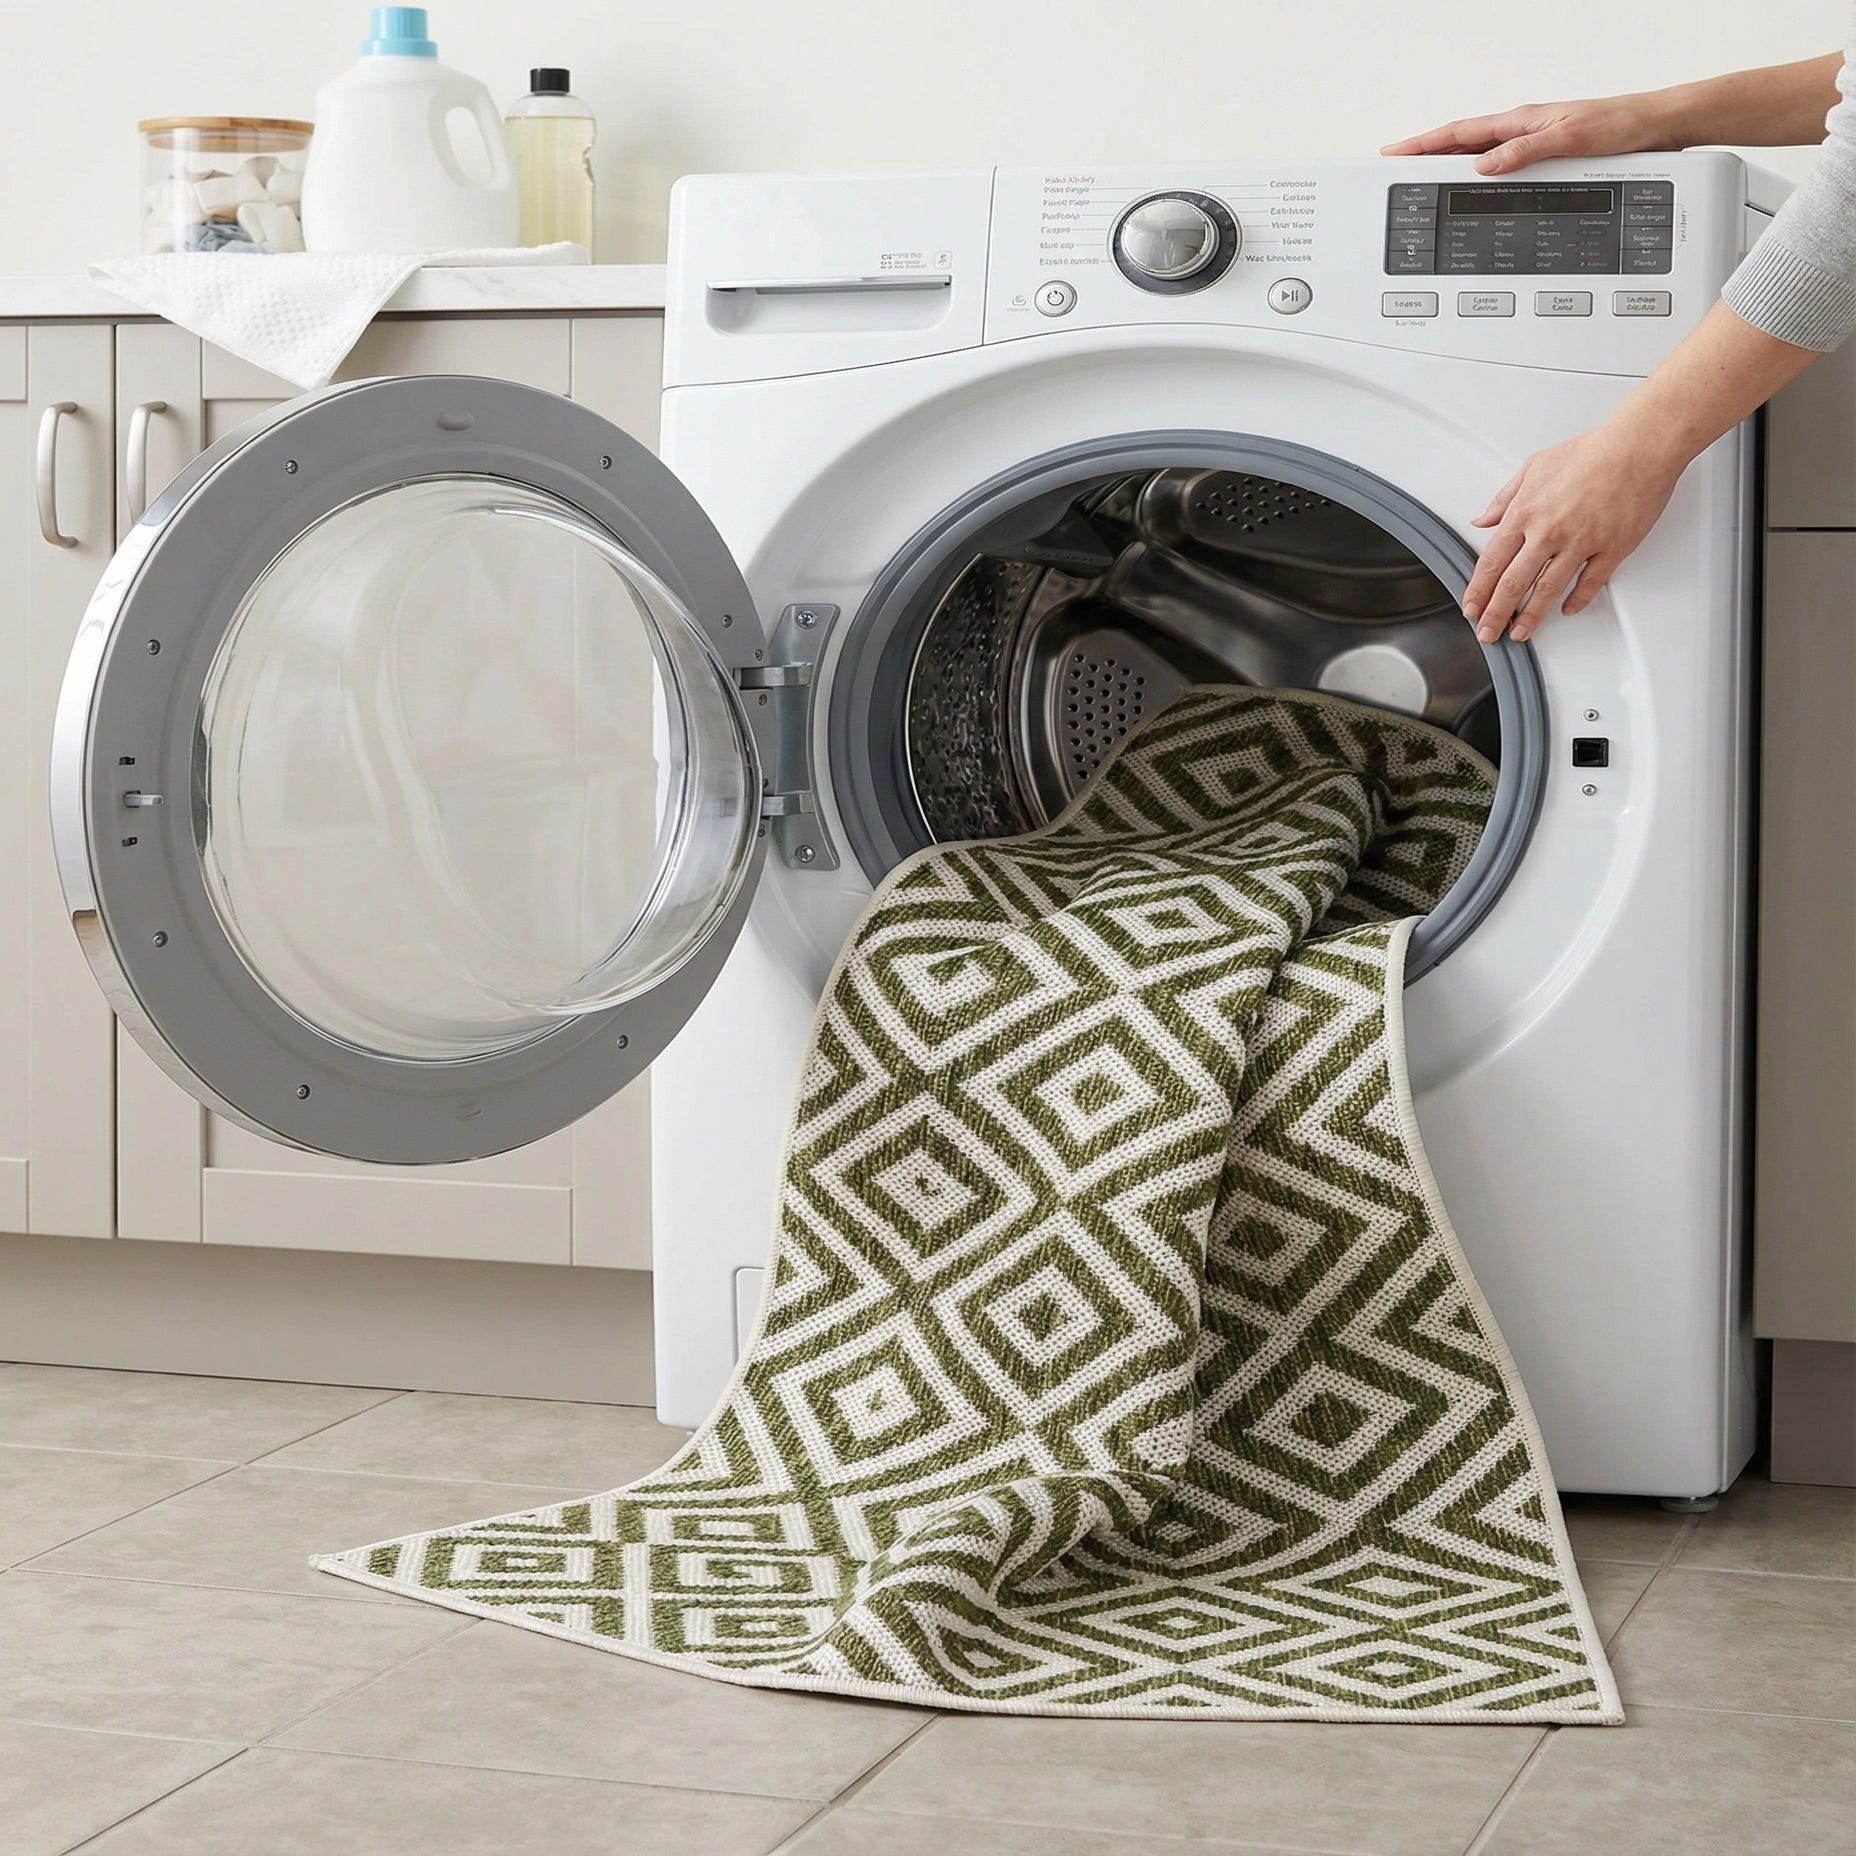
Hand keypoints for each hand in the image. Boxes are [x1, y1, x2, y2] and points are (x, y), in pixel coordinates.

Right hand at [1382, 93, 1675, 173]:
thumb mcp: (1569, 140)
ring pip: (1478, 154)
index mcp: (1521, 121)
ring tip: (1423, 177)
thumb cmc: (1620, 127)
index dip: (1424, 144)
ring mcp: (1531, 142)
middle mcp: (1522, 130)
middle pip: (1461, 143)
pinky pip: (1499, 165)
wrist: (1655, 128)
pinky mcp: (1544, 155)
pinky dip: (1477, 173)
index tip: (1395, 152)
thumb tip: (1483, 165)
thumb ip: (1523, 152)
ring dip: (1449, 164)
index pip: (1459, 133)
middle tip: (1396, 166)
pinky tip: (1474, 183)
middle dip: (1426, 154)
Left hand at [1460, 422, 1683, 642]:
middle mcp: (1549, 532)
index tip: (1471, 609)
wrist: (1639, 445)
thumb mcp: (1534, 467)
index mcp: (1525, 513)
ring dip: (1531, 617)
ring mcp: (1581, 542)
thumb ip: (1505, 498)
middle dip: (1495, 614)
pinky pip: (1590, 582)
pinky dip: (1577, 600)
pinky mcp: (1612, 548)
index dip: (1478, 591)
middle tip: (1488, 633)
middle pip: (1513, 584)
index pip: (1491, 562)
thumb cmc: (1591, 451)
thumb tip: (1483, 519)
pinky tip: (1567, 610)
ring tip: (1519, 633)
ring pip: (1547, 590)